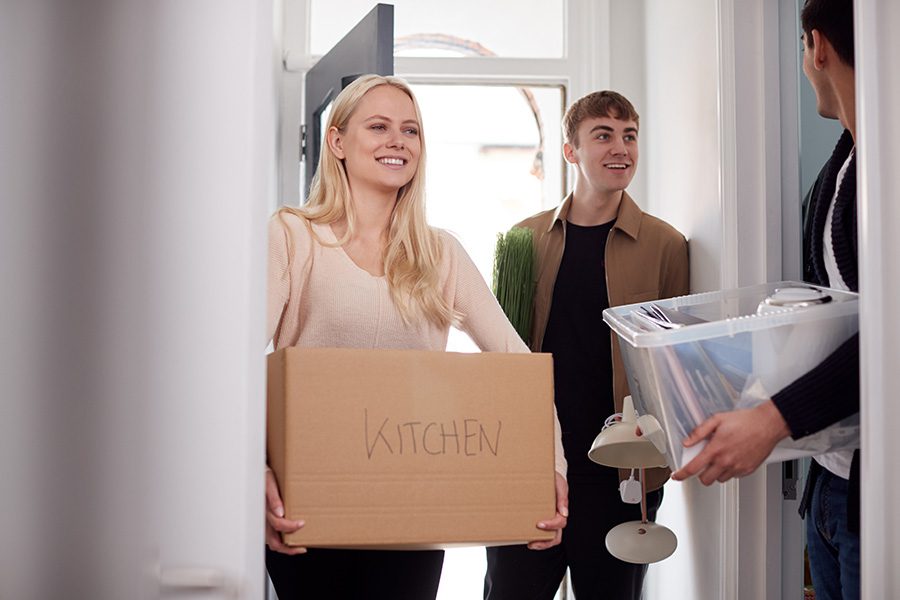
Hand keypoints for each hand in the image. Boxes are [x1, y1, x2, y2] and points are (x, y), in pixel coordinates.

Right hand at [265, 467, 306, 554]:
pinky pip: (273, 537)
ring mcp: (263, 524)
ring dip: (285, 547)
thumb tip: (280, 512)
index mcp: (264, 510)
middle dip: (289, 548)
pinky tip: (291, 538)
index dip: (290, 526)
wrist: (258, 475)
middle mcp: (263, 520)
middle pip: (274, 542)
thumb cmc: (264, 478)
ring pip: (273, 542)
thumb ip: (273, 498)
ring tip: (298, 546)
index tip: (302, 523)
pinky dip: (282, 541)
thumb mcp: (269, 483)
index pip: (278, 524)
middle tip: (301, 547)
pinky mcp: (266, 523)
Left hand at [528, 471, 568, 549]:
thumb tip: (564, 513)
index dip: (551, 526)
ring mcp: (549, 520)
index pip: (560, 523)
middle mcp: (556, 518)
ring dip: (540, 543)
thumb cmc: (555, 480)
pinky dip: (535, 536)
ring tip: (530, 544)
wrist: (549, 476)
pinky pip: (540, 532)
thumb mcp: (560, 486)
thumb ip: (562, 498)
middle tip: (533, 543)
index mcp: (562, 510)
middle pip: (556, 536)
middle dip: (545, 542)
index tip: (539, 524)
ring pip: (549, 538)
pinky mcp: (541, 519)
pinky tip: (526, 536)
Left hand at [671, 401, 790, 484]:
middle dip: (700, 474)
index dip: (682, 474)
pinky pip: (733, 477)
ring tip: (720, 459)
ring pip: (720, 479)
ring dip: (716, 473)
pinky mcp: (748, 470)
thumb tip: (687, 442)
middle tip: (702, 466)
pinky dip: (729, 471)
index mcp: (716, 449)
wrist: (768, 424)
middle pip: (705, 480)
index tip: (676, 476)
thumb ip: (699, 432)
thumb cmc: (745, 421)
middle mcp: (726, 461)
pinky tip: (732, 459)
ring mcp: (738, 467)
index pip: (693, 468)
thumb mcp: (717, 420)